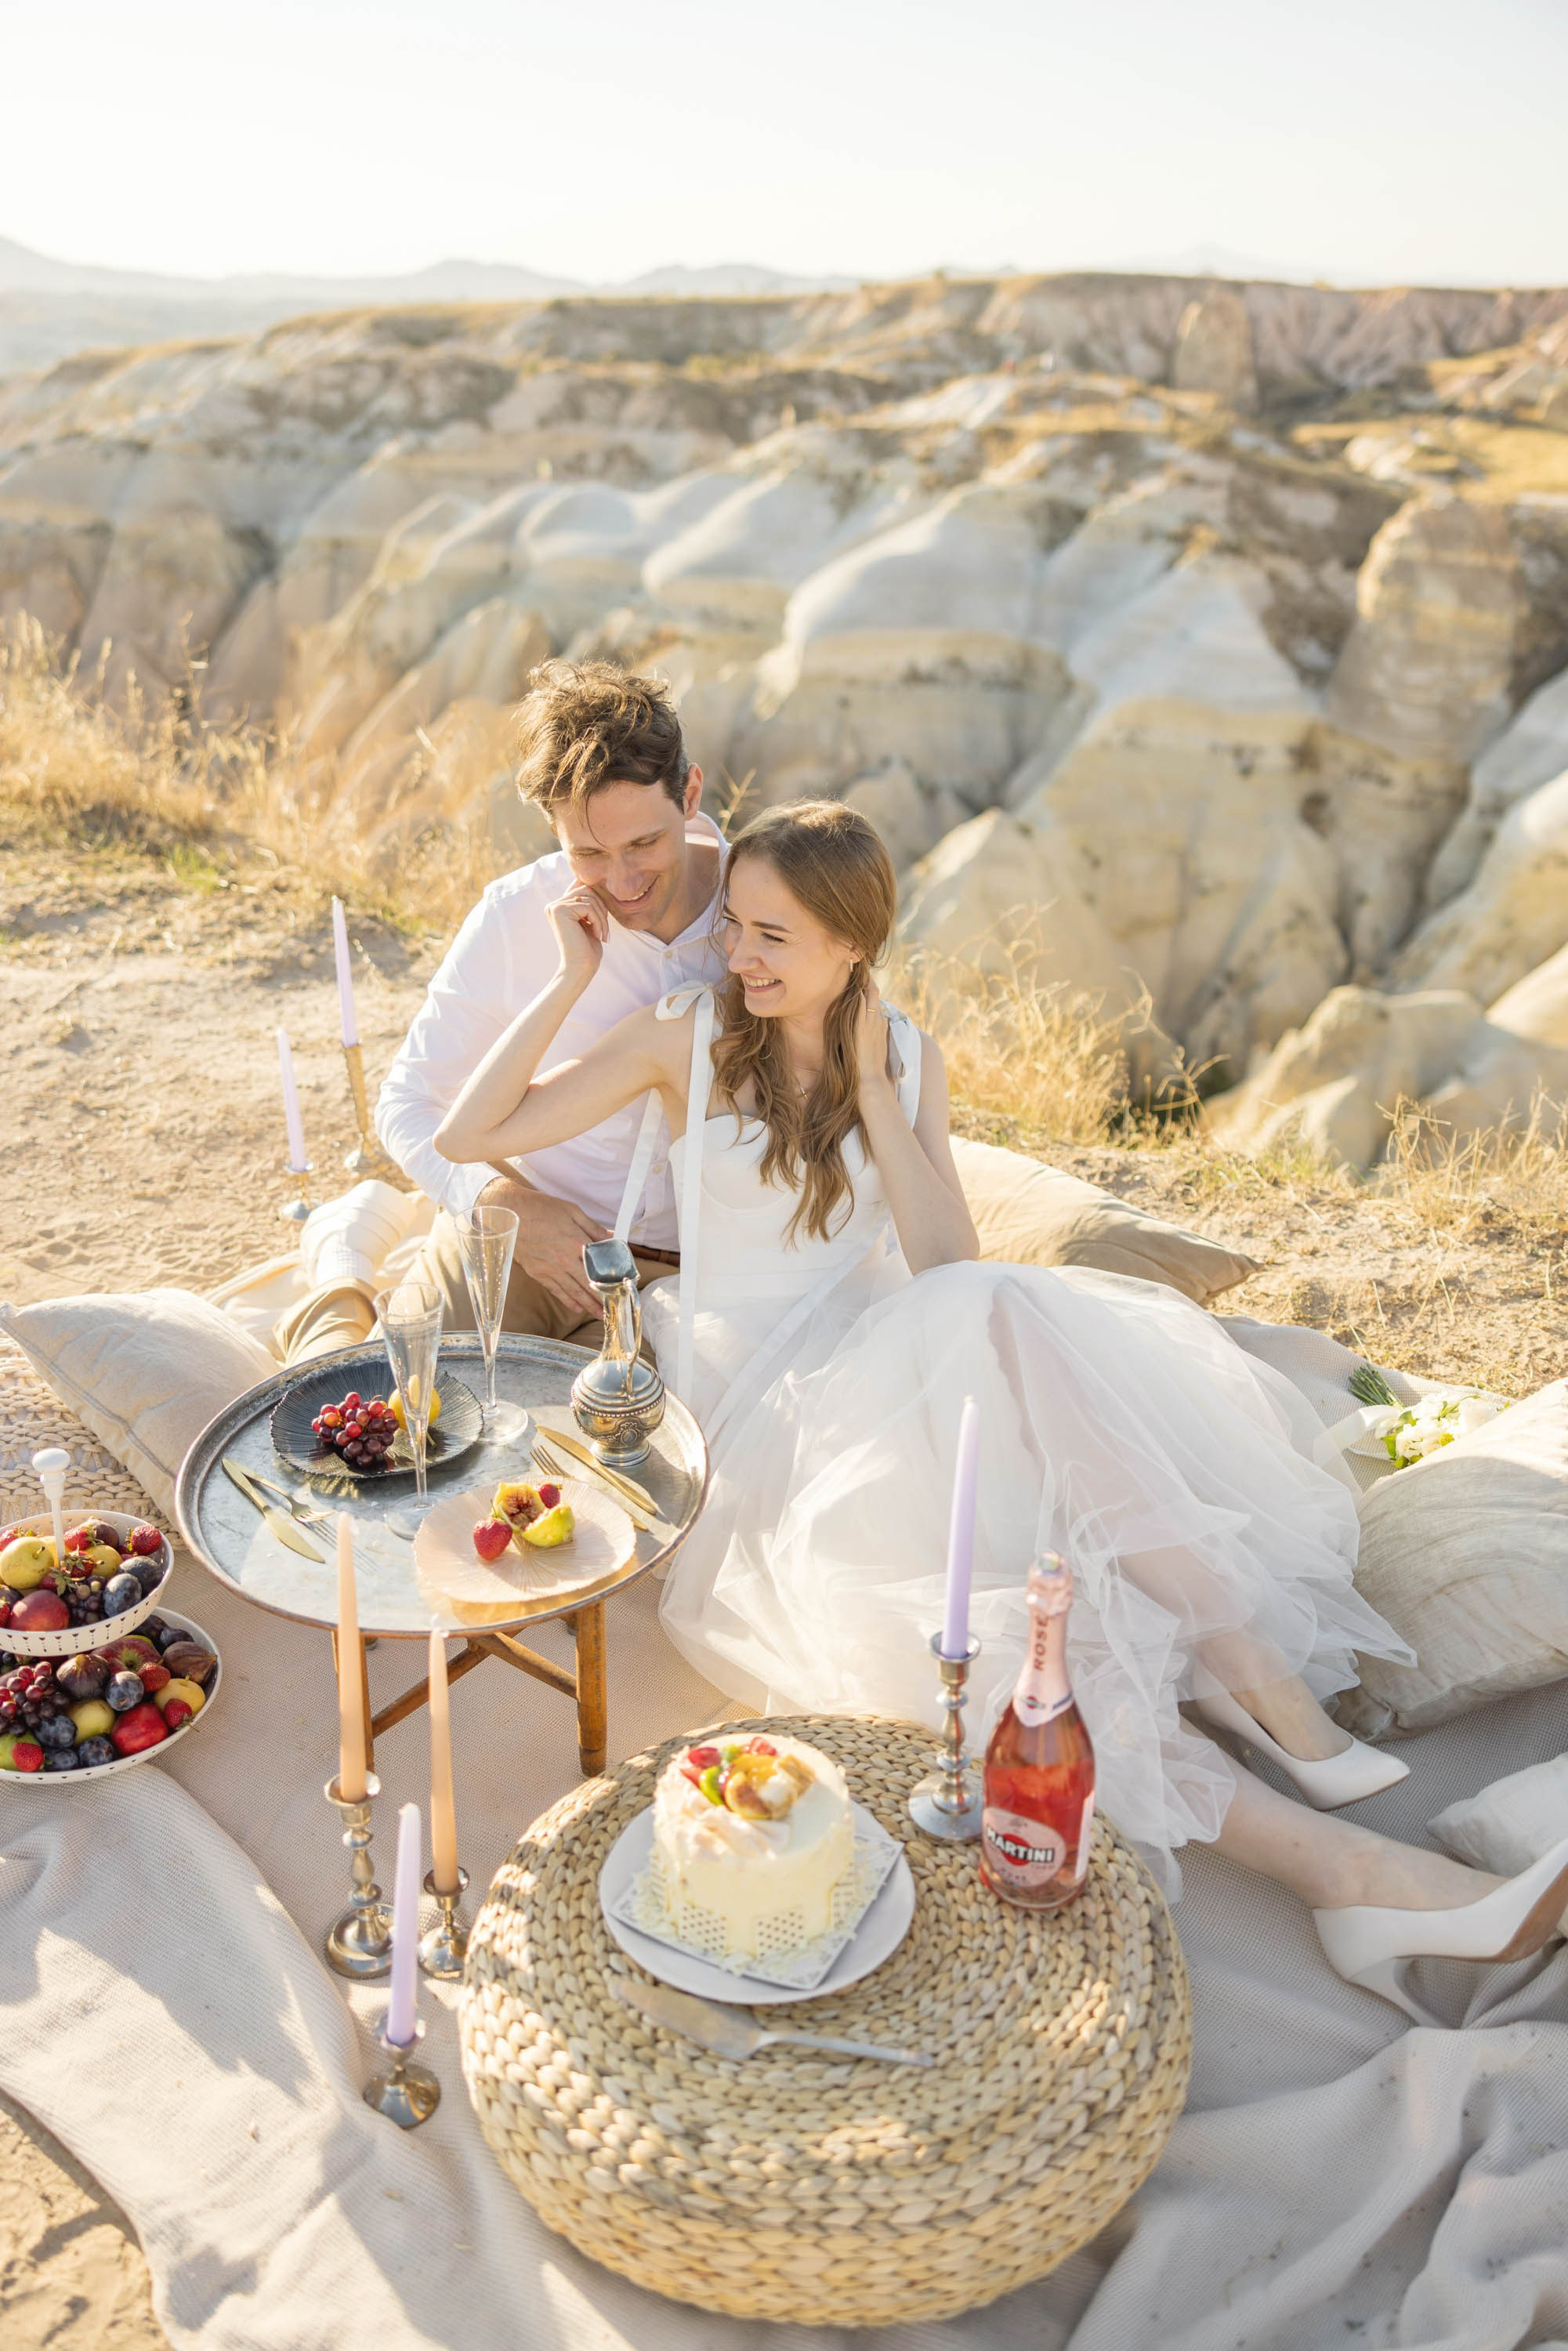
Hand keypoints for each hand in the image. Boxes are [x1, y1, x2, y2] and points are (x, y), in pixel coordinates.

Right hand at [477, 1174, 608, 1323]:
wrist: (509, 1213)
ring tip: (599, 1315)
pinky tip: (576, 1307)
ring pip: (573, 1291)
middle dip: (601, 1299)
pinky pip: (555, 1290)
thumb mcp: (572, 1211)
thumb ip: (593, 1228)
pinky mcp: (537, 1272)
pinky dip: (567, 1300)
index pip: (598, 1266)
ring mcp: (550, 1268)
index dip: (610, 1279)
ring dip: (587, 1305)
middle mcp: (564, 1260)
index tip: (619, 1288)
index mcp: (575, 1242)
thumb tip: (611, 1239)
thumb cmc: (541, 1208)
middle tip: (612, 1310)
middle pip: (587, 1284)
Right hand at [546, 882, 608, 985]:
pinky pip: (588, 907)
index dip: (598, 902)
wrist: (581, 968)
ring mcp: (554, 907)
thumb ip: (589, 901)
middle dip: (601, 908)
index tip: (602, 923)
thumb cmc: (588, 948)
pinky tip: (597, 935)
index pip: (584, 888)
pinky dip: (598, 921)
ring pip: (590, 898)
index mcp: (559, 906)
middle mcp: (553, 905)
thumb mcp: (590, 920)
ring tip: (602, 934)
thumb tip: (591, 882)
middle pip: (587, 890)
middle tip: (604, 930)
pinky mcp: (559, 911)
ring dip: (602, 917)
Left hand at [851, 979, 893, 1097]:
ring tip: (854, 970)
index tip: (862, 980)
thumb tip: (863, 1031)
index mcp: (881, 1024)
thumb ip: (869, 1036)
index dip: (869, 990)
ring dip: (862, 983)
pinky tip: (852, 985)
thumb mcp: (873, 1048)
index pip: (875, 1001)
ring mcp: (871, 1023)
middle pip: (874, 993)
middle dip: (866, 980)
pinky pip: (861, 1006)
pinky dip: (857, 994)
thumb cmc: (870, 1069)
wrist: (871, 1080)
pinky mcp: (863, 1027)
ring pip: (869, 996)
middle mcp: (878, 1020)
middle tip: (856, 967)